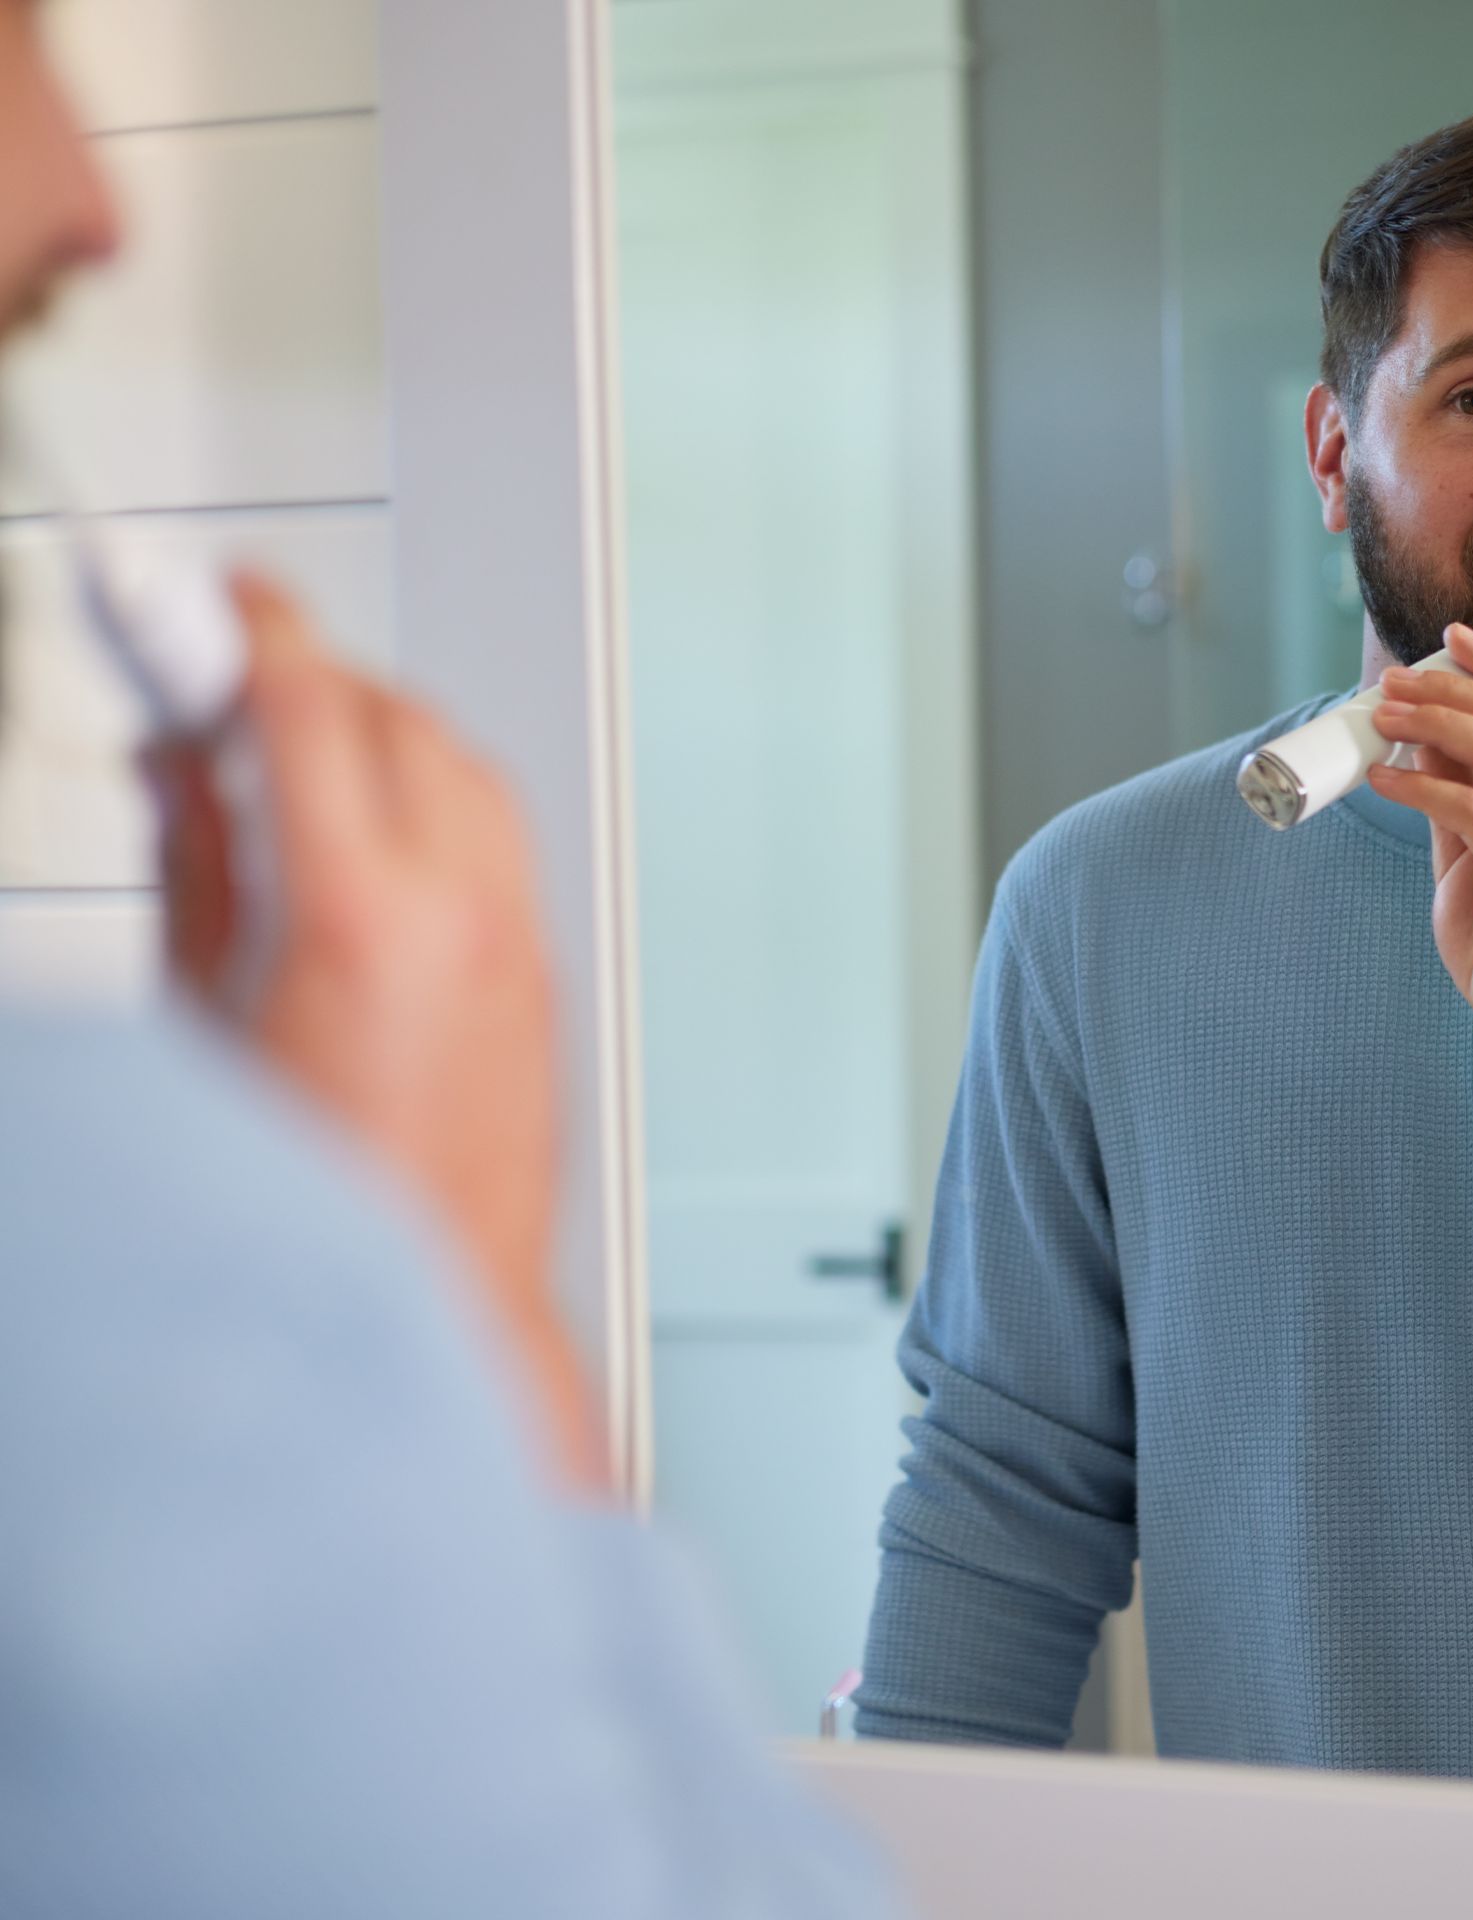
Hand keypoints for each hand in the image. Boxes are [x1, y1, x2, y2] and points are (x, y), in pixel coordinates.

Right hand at [151, 574, 603, 1487]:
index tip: (223, 598)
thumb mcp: (203, 1014)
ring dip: (389, 732)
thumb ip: (200, 861)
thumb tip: (188, 762)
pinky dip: (441, 798)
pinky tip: (379, 829)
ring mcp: (516, 943)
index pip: (313, 709)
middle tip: (238, 680)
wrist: (426, 1296)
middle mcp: (459, 916)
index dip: (259, 630)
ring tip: (303, 752)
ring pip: (467, 769)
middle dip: (318, 679)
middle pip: (400, 720)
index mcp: (355, 919)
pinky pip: (503, 838)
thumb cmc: (304, 1196)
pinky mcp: (544, 974)